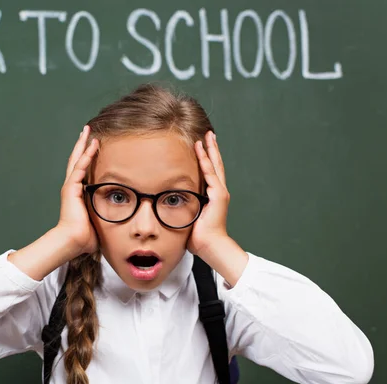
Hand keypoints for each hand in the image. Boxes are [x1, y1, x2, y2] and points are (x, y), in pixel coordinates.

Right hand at [56, 125, 99, 255]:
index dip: (86, 156)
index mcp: (77, 193)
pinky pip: (79, 168)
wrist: (73, 241)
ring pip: (77, 160)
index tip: (92, 145)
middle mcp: (72, 187)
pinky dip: (86, 156)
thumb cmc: (85, 237)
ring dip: (83, 145)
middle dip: (82, 144)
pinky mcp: (71, 189)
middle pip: (76, 160)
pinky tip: (92, 145)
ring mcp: (70, 187)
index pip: (82, 170)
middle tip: (86, 130)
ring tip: (88, 132)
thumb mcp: (99, 222)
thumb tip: (122, 222)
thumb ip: (106, 216)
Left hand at [187, 131, 230, 254]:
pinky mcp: (218, 196)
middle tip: (209, 134)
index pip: (210, 173)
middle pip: (216, 165)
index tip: (202, 146)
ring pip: (214, 166)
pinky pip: (210, 174)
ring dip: (210, 150)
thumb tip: (166, 206)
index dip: (207, 159)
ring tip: (207, 137)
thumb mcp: (189, 218)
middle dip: (212, 149)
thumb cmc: (199, 237)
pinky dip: (206, 161)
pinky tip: (202, 150)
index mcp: (212, 197)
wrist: (210, 246)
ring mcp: (220, 193)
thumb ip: (182, 209)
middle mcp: (218, 192)